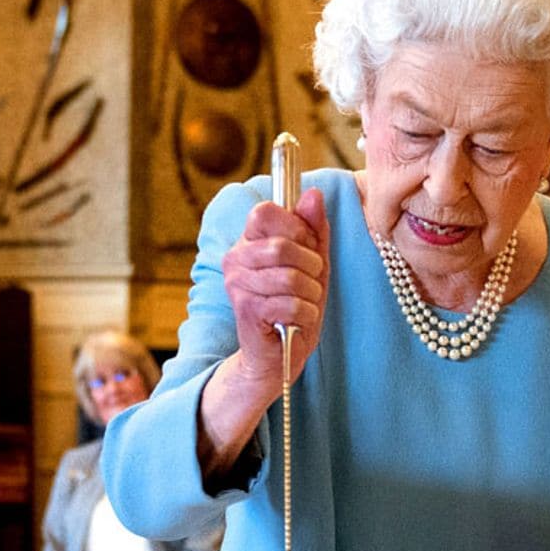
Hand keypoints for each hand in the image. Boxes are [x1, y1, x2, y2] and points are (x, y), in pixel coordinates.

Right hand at [220, 186, 330, 395]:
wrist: (277, 356)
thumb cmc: (294, 307)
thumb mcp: (313, 265)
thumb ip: (314, 230)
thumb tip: (313, 194)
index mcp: (248, 241)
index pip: (266, 212)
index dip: (295, 227)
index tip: (306, 247)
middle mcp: (235, 258)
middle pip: (284, 245)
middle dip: (311, 267)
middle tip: (311, 283)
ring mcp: (237, 284)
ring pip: (291, 277)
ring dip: (311, 294)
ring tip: (304, 304)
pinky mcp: (246, 310)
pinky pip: (291, 304)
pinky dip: (305, 314)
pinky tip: (297, 321)